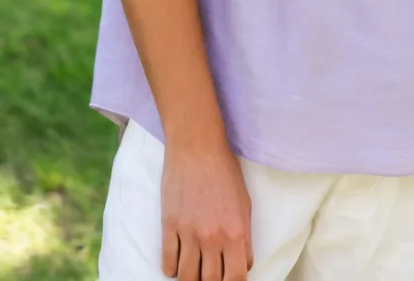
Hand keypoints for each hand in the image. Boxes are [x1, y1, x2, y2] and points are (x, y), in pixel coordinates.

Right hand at [161, 137, 253, 280]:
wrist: (197, 146)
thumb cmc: (224, 171)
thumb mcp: (244, 204)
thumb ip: (245, 238)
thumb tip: (243, 264)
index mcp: (236, 232)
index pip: (236, 278)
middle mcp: (213, 237)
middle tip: (210, 276)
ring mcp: (189, 233)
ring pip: (187, 277)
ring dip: (190, 279)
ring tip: (193, 273)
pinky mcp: (169, 225)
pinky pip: (168, 261)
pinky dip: (172, 269)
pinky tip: (176, 265)